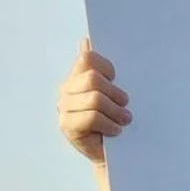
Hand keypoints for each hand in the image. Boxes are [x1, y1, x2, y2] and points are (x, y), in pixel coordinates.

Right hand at [58, 40, 131, 163]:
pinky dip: (109, 124)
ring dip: (116, 111)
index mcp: (77, 75)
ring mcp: (64, 107)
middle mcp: (66, 89)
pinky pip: (92, 117)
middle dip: (115, 93)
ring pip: (95, 99)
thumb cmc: (115, 117)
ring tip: (124, 120)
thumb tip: (86, 40)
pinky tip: (116, 130)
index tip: (116, 80)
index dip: (107, 68)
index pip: (88, 59)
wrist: (113, 150)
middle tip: (125, 104)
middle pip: (93, 79)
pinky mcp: (67, 125)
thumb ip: (102, 69)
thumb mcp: (113, 91)